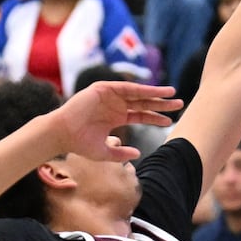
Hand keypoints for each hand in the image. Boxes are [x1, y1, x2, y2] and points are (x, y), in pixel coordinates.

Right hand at [45, 80, 182, 162]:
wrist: (61, 134)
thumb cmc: (79, 143)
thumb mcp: (104, 152)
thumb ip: (121, 152)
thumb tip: (138, 153)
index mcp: (116, 117)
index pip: (141, 115)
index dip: (155, 117)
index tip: (169, 121)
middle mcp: (115, 105)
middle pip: (143, 103)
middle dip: (161, 103)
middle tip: (179, 104)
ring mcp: (109, 96)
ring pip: (138, 93)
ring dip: (155, 93)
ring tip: (171, 93)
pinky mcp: (103, 88)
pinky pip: (125, 87)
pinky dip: (140, 88)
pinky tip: (153, 90)